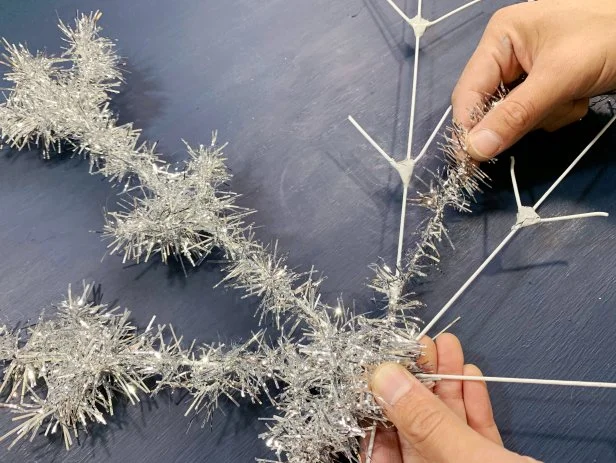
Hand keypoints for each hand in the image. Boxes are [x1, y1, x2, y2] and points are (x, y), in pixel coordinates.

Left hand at [364, 334, 538, 462]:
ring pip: (446, 428)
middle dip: (419, 382)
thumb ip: (426, 424)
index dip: (380, 403)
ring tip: (446, 348)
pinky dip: (473, 405)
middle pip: (414, 430)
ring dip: (447, 385)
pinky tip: (470, 376)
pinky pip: (474, 437)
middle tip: (421, 346)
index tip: (385, 365)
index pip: (379, 449)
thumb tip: (384, 380)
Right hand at [452, 0, 615, 160]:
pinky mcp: (545, 83)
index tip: (471, 160)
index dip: (468, 127)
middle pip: (489, 105)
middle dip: (519, 117)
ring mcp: (526, 68)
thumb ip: (515, 116)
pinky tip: (577, 97)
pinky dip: (556, 113)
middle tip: (544, 116)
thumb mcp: (559, 78)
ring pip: (513, 114)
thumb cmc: (607, 39)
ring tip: (572, 98)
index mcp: (500, 38)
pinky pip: (534, 113)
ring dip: (543, 117)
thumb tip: (475, 150)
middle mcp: (507, 53)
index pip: (468, 92)